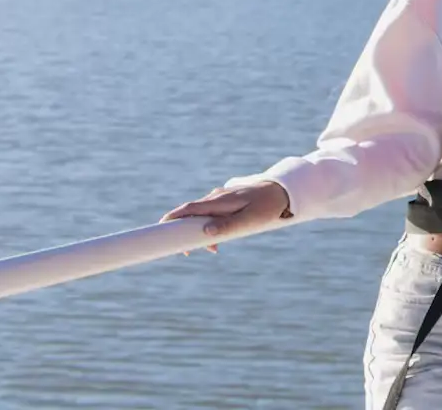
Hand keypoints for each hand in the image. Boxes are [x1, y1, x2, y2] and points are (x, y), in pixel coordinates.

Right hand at [161, 181, 291, 250]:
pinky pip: (211, 215)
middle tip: (189, 252)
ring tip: (214, 249)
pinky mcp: (227, 202)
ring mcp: (221, 198)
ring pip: (202, 216)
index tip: (158, 230)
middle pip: (191, 215)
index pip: (187, 209)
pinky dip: (210, 227)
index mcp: (218, 201)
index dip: (171, 219)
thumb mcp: (250, 220)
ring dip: (201, 233)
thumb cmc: (267, 206)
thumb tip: (205, 232)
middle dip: (185, 232)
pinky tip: (220, 239)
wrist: (283, 190)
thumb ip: (228, 226)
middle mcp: (216, 198)